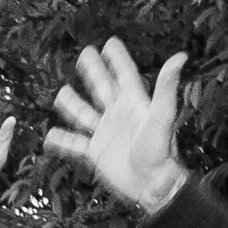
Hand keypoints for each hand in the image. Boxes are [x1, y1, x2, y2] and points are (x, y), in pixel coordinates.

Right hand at [48, 43, 190, 212]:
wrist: (149, 184)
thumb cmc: (160, 151)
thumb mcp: (162, 117)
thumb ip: (165, 88)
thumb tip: (179, 58)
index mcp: (134, 103)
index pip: (124, 75)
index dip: (117, 59)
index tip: (108, 44)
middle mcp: (117, 115)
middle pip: (101, 88)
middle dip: (92, 72)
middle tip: (83, 55)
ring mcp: (104, 133)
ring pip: (83, 114)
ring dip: (72, 104)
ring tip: (60, 94)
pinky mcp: (94, 153)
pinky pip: (73, 144)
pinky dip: (60, 141)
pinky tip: (49, 136)